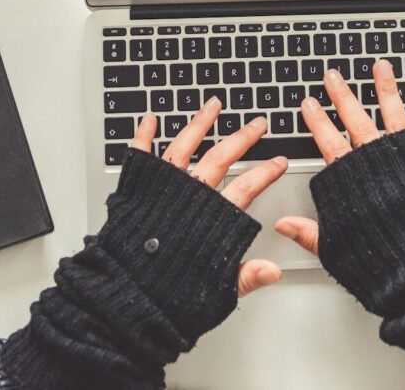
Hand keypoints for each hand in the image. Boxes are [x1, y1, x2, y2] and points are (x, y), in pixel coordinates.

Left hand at [129, 97, 287, 295]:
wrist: (126, 299)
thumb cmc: (166, 297)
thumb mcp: (217, 291)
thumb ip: (246, 276)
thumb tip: (273, 270)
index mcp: (211, 219)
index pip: (247, 187)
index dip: (265, 172)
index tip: (278, 161)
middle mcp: (188, 198)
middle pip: (221, 157)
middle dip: (242, 138)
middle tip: (256, 124)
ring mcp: (162, 190)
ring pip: (185, 146)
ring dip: (200, 123)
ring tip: (213, 105)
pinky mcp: (137, 190)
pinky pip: (140, 155)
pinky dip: (144, 135)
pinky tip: (150, 119)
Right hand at [274, 59, 404, 255]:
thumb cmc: (384, 258)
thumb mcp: (336, 247)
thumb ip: (310, 232)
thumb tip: (284, 226)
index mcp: (351, 178)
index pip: (327, 141)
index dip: (317, 121)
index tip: (309, 103)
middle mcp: (376, 160)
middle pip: (356, 118)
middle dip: (343, 95)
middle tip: (334, 76)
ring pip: (393, 113)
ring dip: (386, 88)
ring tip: (381, 67)